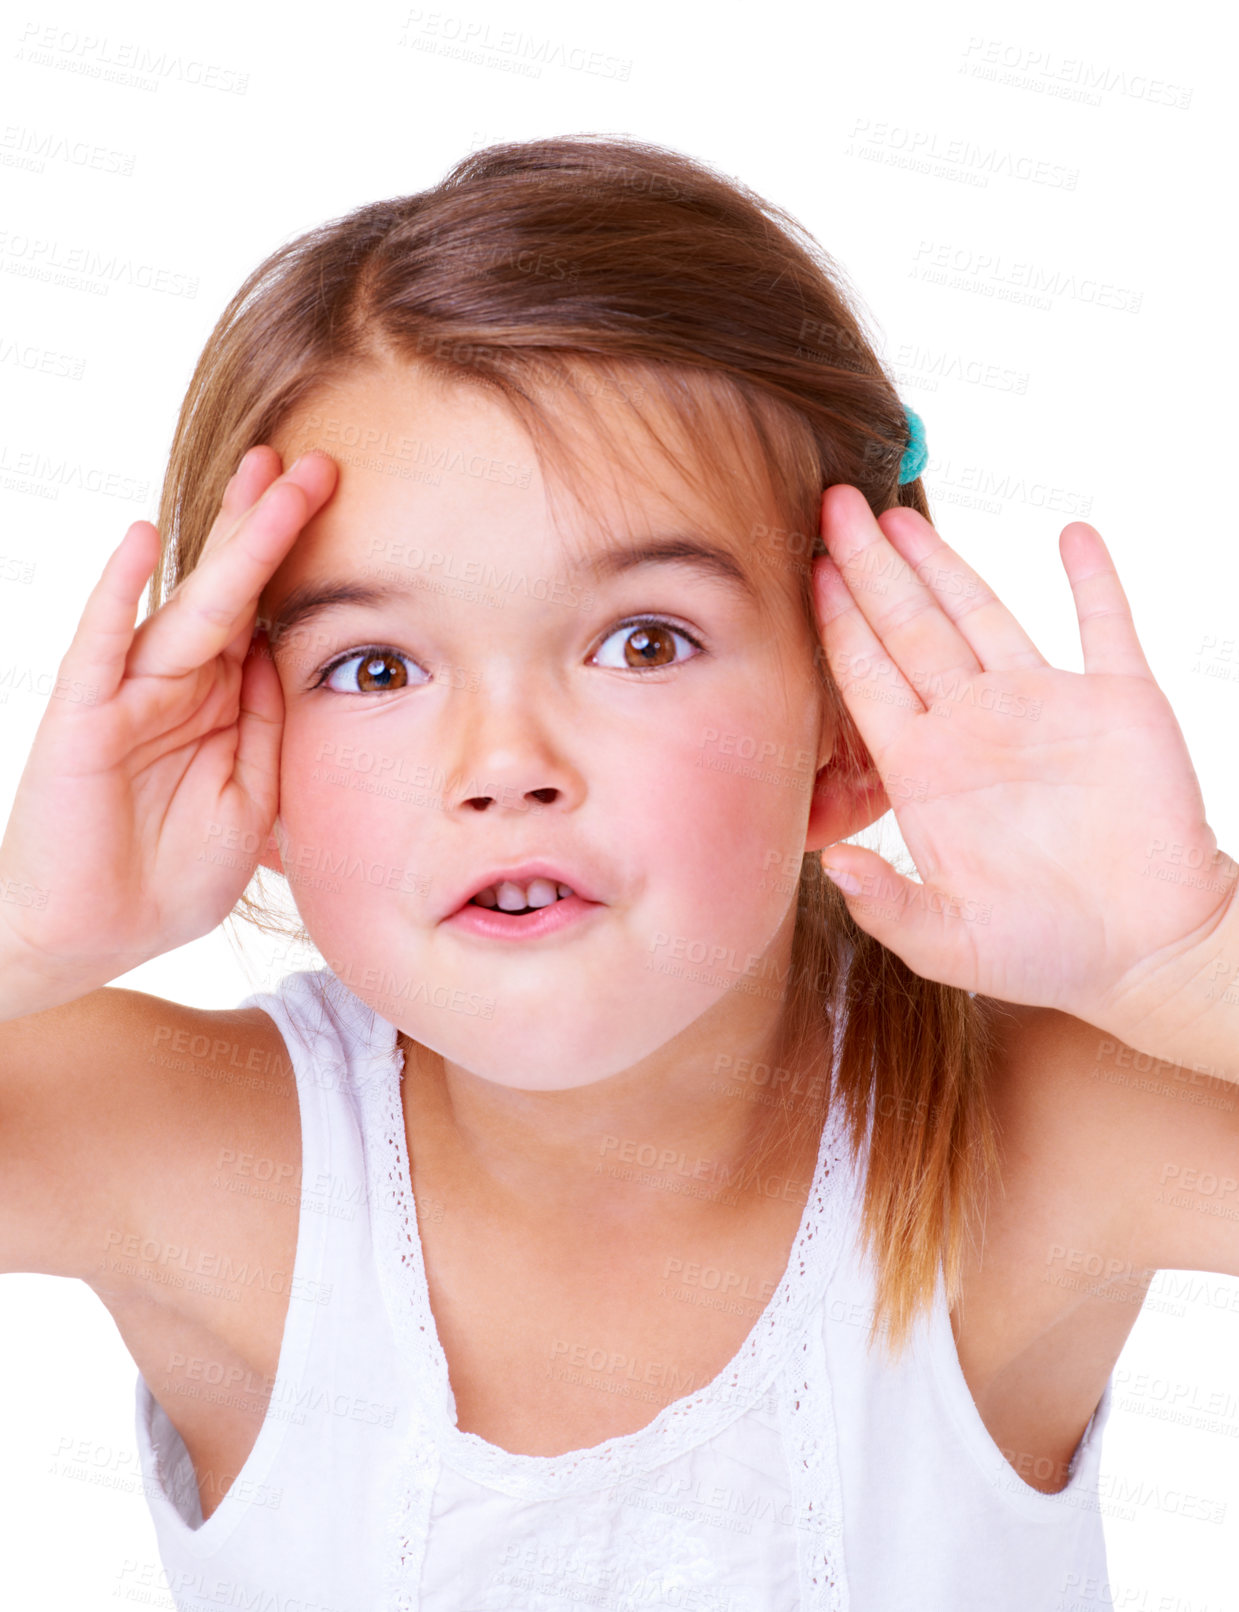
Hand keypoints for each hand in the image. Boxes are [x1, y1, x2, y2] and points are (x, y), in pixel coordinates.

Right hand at [0, 446, 337, 1009]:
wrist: (94, 933)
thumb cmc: (172, 873)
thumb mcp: (254, 803)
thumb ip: (271, 731)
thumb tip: (294, 661)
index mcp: (223, 703)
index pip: (267, 616)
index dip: (300, 563)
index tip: (343, 506)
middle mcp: (181, 684)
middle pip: (234, 589)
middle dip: (273, 524)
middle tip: (315, 461)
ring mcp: (131, 693)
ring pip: (189, 603)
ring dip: (227, 542)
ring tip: (261, 476)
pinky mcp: (86, 716)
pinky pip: (102, 644)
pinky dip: (119, 593)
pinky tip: (143, 542)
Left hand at [811, 483, 1236, 1023]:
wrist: (1146, 950)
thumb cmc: (1043, 951)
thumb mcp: (951, 943)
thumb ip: (887, 906)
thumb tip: (832, 864)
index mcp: (927, 769)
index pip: (868, 677)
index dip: (838, 622)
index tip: (808, 567)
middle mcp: (974, 724)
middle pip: (910, 628)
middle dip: (871, 568)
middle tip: (835, 504)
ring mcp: (1044, 705)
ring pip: (984, 613)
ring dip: (946, 563)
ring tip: (903, 513)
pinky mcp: (1119, 703)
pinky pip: (1104, 625)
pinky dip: (1092, 579)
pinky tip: (1073, 535)